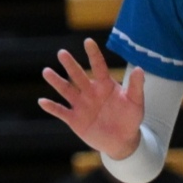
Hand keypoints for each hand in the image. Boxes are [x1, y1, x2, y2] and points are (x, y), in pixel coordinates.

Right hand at [39, 38, 145, 159]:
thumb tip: (140, 69)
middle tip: (62, 53)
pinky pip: (61, 111)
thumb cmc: (130, 118)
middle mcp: (89, 91)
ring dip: (57, 81)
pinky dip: (52, 107)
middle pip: (78, 75)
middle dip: (70, 65)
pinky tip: (42, 101)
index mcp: (104, 85)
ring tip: (46, 72)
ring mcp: (80, 104)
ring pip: (66, 90)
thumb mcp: (136, 102)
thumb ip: (136, 86)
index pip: (98, 66)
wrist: (121, 141)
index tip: (88, 41)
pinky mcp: (74, 119)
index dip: (93, 54)